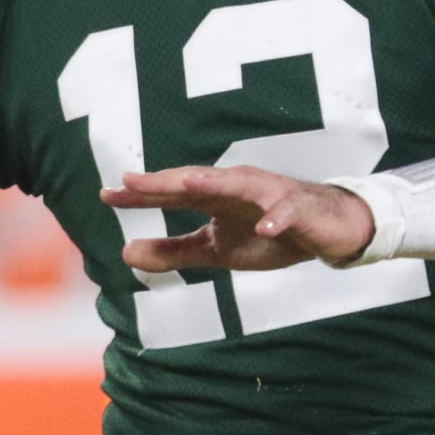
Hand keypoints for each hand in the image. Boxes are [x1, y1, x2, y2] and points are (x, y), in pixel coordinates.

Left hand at [101, 165, 374, 271]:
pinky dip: (276, 217)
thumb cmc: (270, 232)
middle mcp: (238, 188)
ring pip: (240, 185)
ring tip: (188, 186)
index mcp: (216, 197)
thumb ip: (174, 251)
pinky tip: (264, 226)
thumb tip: (124, 254)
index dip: (141, 195)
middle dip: (166, 181)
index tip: (106, 194)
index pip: (173, 194)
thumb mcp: (217, 249)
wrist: (328, 230)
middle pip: (198, 182)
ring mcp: (269, 195)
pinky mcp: (299, 209)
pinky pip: (286, 212)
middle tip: (133, 181)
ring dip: (215, 184)